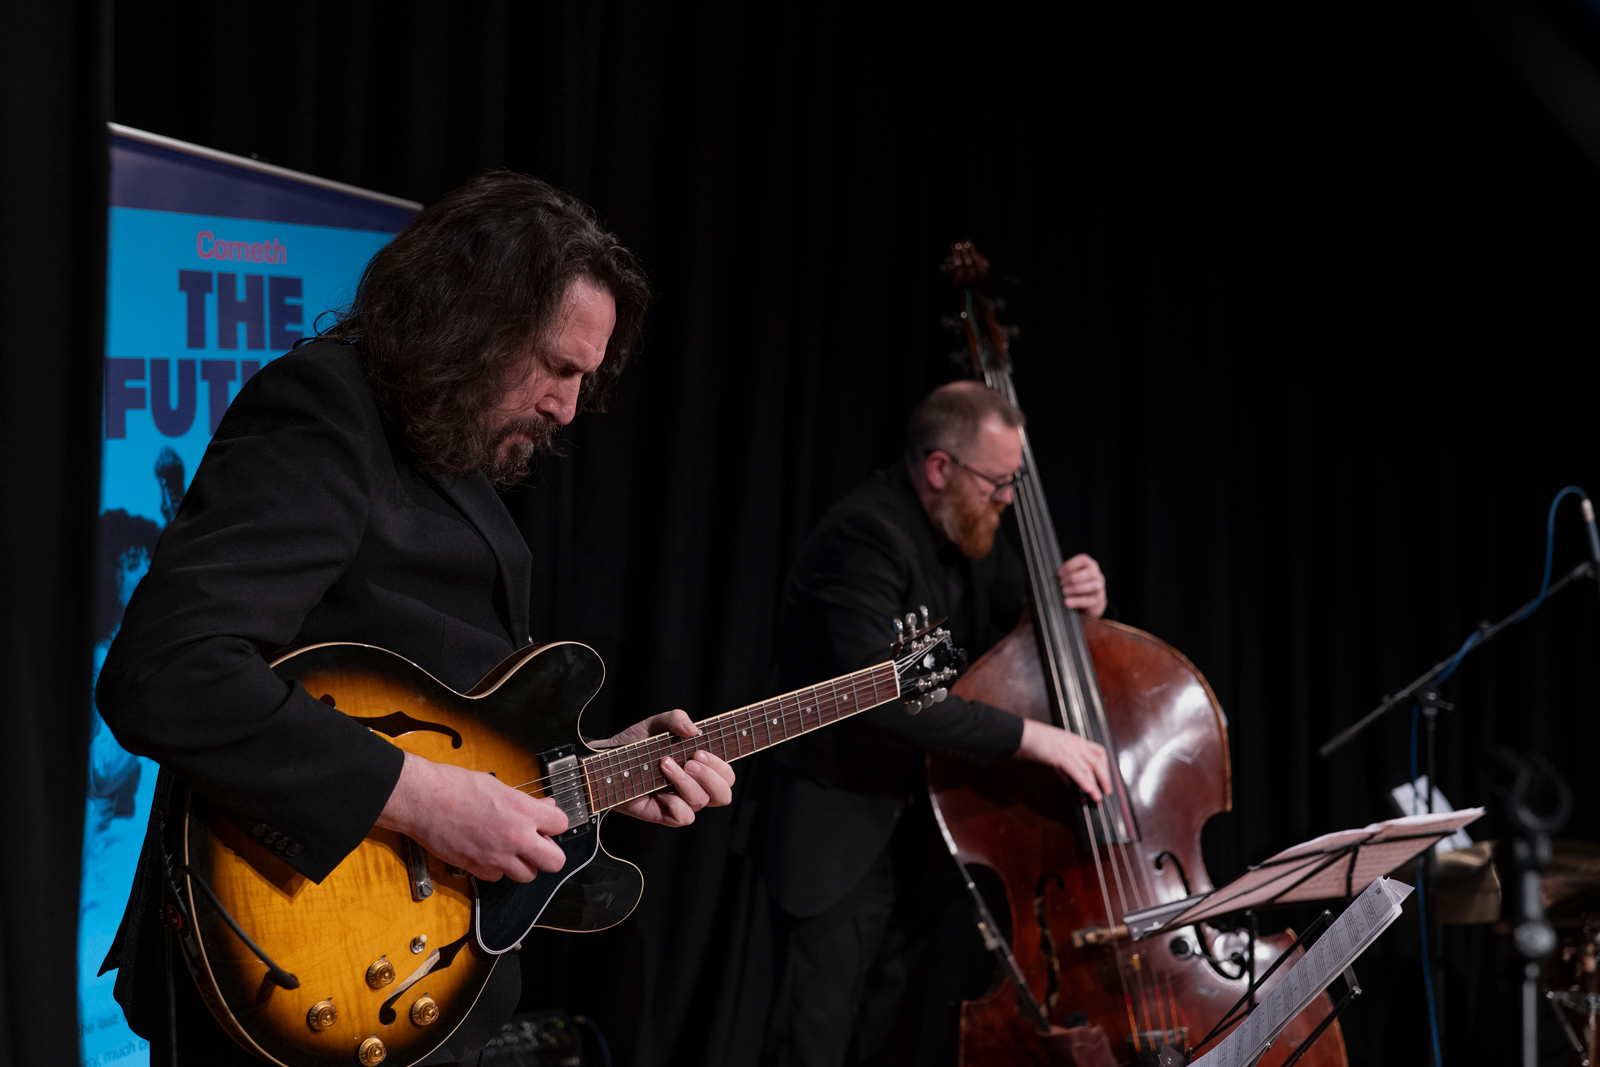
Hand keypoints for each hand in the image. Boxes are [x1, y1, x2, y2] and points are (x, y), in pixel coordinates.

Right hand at [377, 751, 568, 881]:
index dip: (555, 823)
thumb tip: (544, 808)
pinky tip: (489, 853)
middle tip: (537, 843)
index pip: (562, 824)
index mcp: (523, 812)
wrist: (424, 801)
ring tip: (512, 849)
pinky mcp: (478, 869)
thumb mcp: (499, 786)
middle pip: (555, 862)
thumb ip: (524, 802)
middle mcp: (515, 838)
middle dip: (549, 853)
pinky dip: (498, 869)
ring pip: (528, 876)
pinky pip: (499, 878)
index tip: (547, 822)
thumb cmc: (456, 787)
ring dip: (524, 864)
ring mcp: (497, 857)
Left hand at [594, 710, 735, 826]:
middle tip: (690, 760)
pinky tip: (659, 790)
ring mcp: (681, 802)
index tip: (700, 751)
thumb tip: (694, 730)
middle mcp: (695, 786)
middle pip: (724, 793)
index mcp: (700, 767)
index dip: (721, 765)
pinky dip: (675, 802)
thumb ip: (676, 719)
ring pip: (702, 801)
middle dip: (710, 776)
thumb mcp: (655, 724)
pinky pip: (684, 816)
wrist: (607, 762)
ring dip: (685, 782)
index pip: (727, 774)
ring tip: (665, 764)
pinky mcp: (666, 815)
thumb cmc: (635, 745)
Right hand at [1015, 718, 1112, 800]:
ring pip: (1088, 768)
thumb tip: (1070, 781)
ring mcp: (1068, 749)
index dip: (1105, 766)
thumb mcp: (1055, 752)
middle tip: (1107, 791)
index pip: (1099, 752)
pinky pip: (1076, 771)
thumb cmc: (1037, 742)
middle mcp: (1076, 744)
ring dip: (1095, 784)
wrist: (1024, 734)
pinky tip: (1088, 789)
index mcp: (1076, 741)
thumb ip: (1064, 767)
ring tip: (1098, 797)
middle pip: (1098, 761)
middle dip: (1105, 778)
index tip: (1106, 778)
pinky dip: (1084, 781)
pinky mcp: (1060, 756)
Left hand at [1057, 553, 1107, 617]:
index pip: (1083, 560)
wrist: (1093, 602)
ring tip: (1064, 591)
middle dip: (1071, 578)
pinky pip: (1089, 600)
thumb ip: (1067, 574)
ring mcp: (1100, 587)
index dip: (1069, 566)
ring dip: (1074, 588)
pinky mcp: (1098, 600)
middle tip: (1061, 584)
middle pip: (1086, 572)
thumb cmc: (1080, 586)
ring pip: (1090, 585)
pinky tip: (1068, 602)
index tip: (1059, 574)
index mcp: (1090, 565)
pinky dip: (1077, 601)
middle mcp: (1097, 574)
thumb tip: (1054, 577)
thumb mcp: (1075, 577)